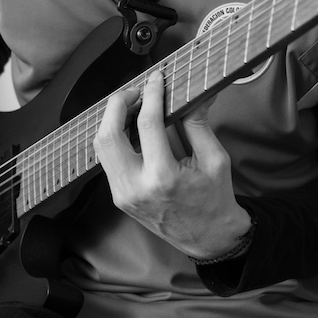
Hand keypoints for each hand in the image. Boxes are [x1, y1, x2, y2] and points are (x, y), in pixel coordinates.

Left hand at [93, 70, 250, 258]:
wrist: (208, 238)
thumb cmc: (215, 198)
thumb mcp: (214, 158)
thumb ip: (197, 122)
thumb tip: (193, 92)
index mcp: (163, 177)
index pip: (147, 123)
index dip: (151, 94)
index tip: (156, 78)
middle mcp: (136, 187)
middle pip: (109, 134)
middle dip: (117, 105)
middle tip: (135, 90)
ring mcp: (123, 194)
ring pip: (101, 146)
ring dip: (112, 120)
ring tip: (132, 105)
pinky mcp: (119, 197)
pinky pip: (108, 160)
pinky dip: (114, 137)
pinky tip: (130, 126)